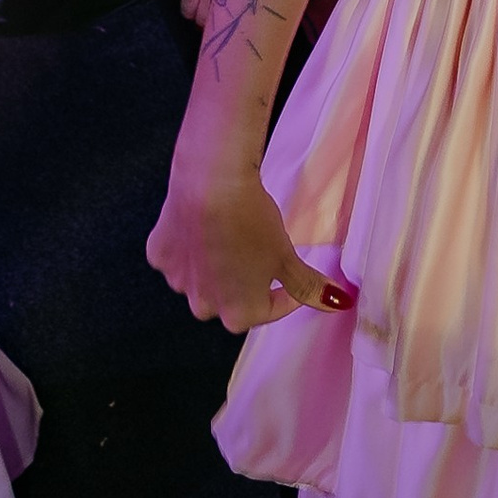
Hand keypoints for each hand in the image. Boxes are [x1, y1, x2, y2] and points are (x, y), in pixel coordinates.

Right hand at [147, 145, 352, 333]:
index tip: (290, 272)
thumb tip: (338, 303)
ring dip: (213, 266)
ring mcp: (178, 281)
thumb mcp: (286, 255)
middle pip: (228, 300)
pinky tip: (201, 225)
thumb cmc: (252, 222)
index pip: (267, 311)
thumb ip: (308, 285)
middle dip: (244, 283)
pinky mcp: (158, 254)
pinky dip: (189, 246)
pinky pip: (177, 257)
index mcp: (238, 314)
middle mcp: (204, 306)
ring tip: (228, 236)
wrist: (211, 182)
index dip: (283, 293)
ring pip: (200, 280)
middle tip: (257, 253)